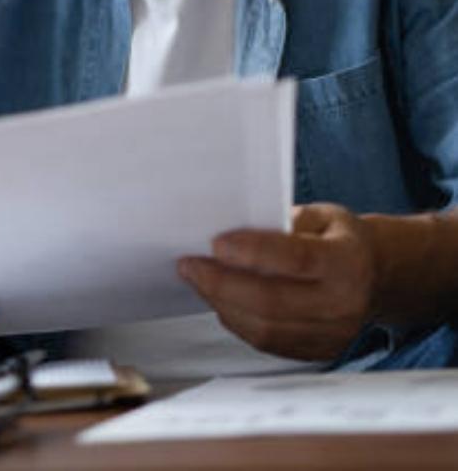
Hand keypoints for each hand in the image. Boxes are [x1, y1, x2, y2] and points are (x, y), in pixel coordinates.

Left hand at [178, 203, 377, 361]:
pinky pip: (267, 342)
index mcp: (346, 262)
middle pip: (272, 301)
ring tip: (198, 280)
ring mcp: (332, 334)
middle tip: (190, 265)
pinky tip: (220, 300)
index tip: (215, 243)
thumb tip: (231, 229)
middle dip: (221, 283)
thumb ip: (283, 221)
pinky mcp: (317, 351)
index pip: (294, 259)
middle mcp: (343, 304)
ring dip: (222, 303)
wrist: (377, 277)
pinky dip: (237, 320)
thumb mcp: (321, 215)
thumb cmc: (339, 239)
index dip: (251, 252)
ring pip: (265, 327)